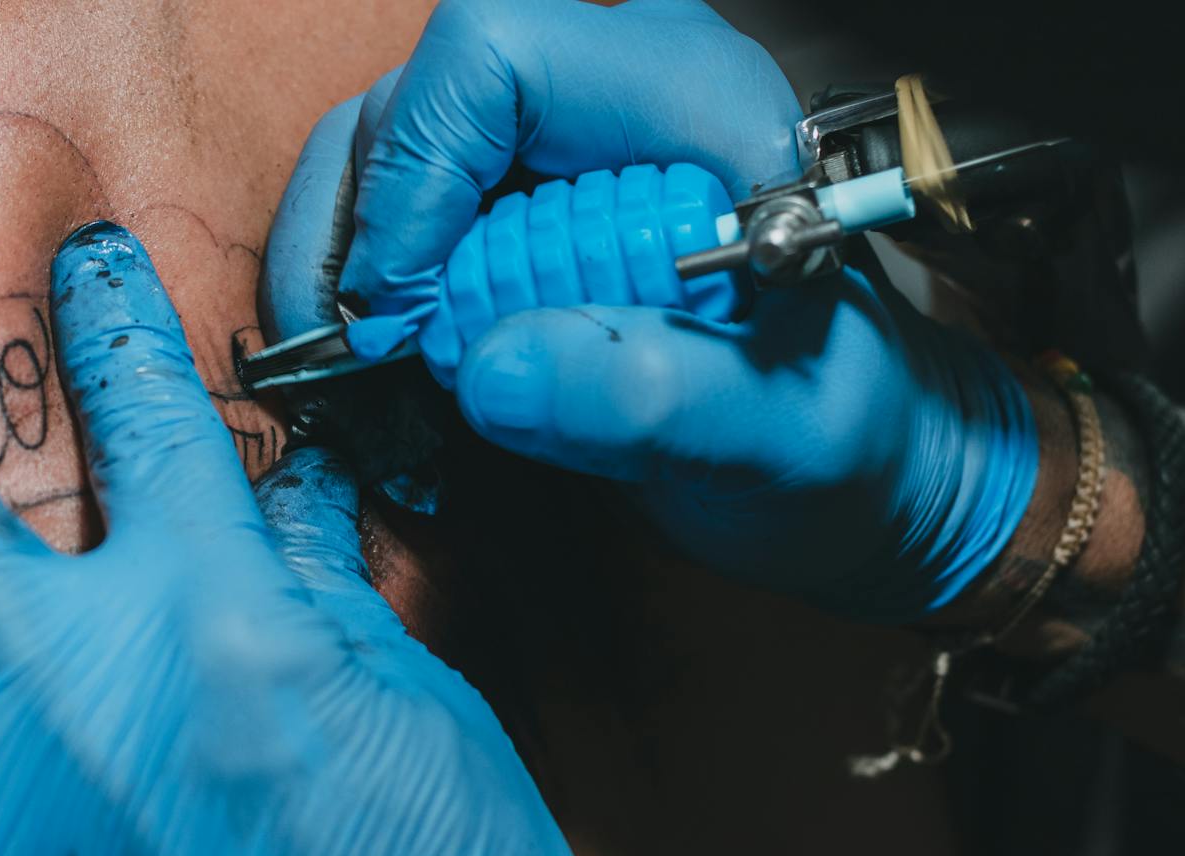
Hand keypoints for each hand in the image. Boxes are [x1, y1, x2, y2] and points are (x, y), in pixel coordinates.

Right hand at [265, 0, 1037, 619]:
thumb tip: (491, 369)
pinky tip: (377, 371)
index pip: (493, 56)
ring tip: (357, 376)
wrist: (847, 469)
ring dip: (337, 269)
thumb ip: (652, 398)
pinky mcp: (509, 210)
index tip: (402, 312)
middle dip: (356, 235)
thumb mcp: (773, 435)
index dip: (415, 173)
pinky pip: (388, 219)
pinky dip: (356, 298)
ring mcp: (549, 148)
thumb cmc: (836, 437)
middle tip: (365, 361)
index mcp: (692, 100)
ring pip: (375, 154)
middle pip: (409, 104)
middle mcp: (606, 95)